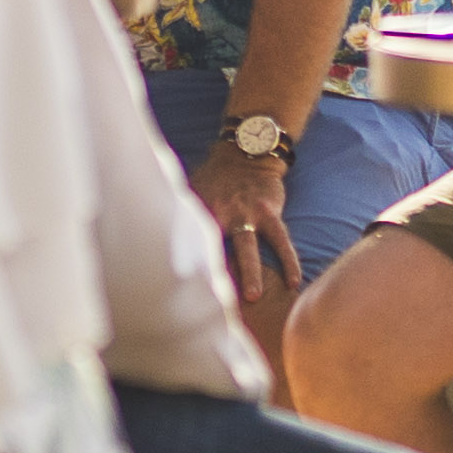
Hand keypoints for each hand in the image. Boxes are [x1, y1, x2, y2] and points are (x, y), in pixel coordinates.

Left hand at [187, 145, 299, 295]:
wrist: (246, 152)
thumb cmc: (215, 179)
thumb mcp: (192, 190)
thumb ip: (181, 215)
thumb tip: (159, 241)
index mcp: (200, 210)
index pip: (190, 239)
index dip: (184, 263)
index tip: (178, 291)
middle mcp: (222, 213)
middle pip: (216, 246)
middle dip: (214, 270)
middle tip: (212, 300)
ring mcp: (247, 212)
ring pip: (249, 246)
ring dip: (251, 271)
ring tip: (254, 297)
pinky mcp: (268, 211)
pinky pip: (281, 239)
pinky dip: (289, 260)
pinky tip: (294, 281)